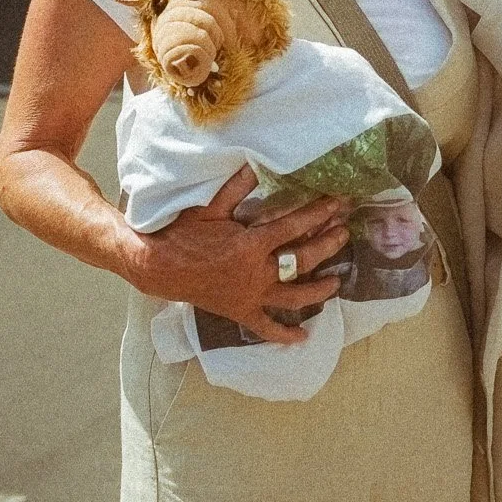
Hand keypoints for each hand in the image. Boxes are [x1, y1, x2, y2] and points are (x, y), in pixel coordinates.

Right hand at [127, 167, 348, 344]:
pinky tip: (303, 337)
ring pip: (293, 296)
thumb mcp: (210, 208)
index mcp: (250, 245)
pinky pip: (265, 327)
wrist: (156, 267)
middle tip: (344, 234)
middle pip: (302, 260)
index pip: (293, 227)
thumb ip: (237, 188)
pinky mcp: (240, 312)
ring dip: (318, 290)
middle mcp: (257, 273)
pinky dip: (284, 334)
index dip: (318, 213)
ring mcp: (250, 296)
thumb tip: (258, 164)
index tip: (337, 204)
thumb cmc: (182, 235)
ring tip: (337, 282)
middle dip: (327, 245)